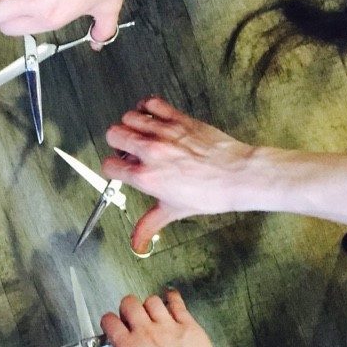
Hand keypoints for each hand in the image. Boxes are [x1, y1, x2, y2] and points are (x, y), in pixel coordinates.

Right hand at [105, 97, 256, 253]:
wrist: (238, 176)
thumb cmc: (211, 193)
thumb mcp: (175, 211)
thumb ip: (149, 225)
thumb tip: (137, 242)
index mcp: (147, 177)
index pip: (109, 166)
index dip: (112, 168)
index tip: (120, 169)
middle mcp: (151, 152)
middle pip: (113, 135)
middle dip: (117, 143)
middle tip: (129, 150)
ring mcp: (164, 133)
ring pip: (129, 117)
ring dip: (131, 125)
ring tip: (141, 134)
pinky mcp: (178, 119)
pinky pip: (152, 104)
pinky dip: (147, 107)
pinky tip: (152, 117)